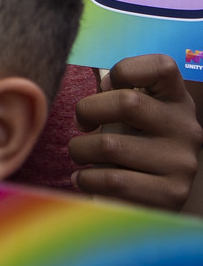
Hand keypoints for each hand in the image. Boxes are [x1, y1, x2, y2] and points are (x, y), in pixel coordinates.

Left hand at [69, 53, 202, 209]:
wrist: (150, 199)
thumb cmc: (130, 145)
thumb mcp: (131, 115)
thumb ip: (116, 94)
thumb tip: (94, 78)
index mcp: (177, 101)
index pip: (163, 66)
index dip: (126, 69)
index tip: (105, 85)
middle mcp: (186, 128)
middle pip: (127, 102)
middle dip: (87, 111)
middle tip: (82, 126)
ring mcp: (182, 162)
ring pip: (110, 145)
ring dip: (80, 150)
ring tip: (80, 155)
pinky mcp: (171, 194)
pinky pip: (112, 180)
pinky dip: (87, 179)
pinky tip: (85, 179)